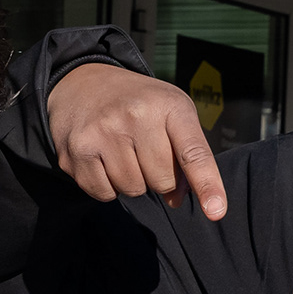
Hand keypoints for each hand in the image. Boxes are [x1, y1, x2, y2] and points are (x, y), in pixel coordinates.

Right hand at [48, 61, 227, 220]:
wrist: (83, 82)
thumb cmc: (139, 104)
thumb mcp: (171, 113)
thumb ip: (185, 156)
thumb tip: (176, 200)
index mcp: (169, 105)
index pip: (193, 152)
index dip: (207, 184)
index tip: (216, 211)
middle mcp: (136, 115)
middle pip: (162, 181)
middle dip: (159, 176)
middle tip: (145, 150)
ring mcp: (103, 132)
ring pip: (133, 189)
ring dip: (132, 181)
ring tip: (123, 151)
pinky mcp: (76, 150)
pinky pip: (104, 193)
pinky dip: (107, 186)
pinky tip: (104, 160)